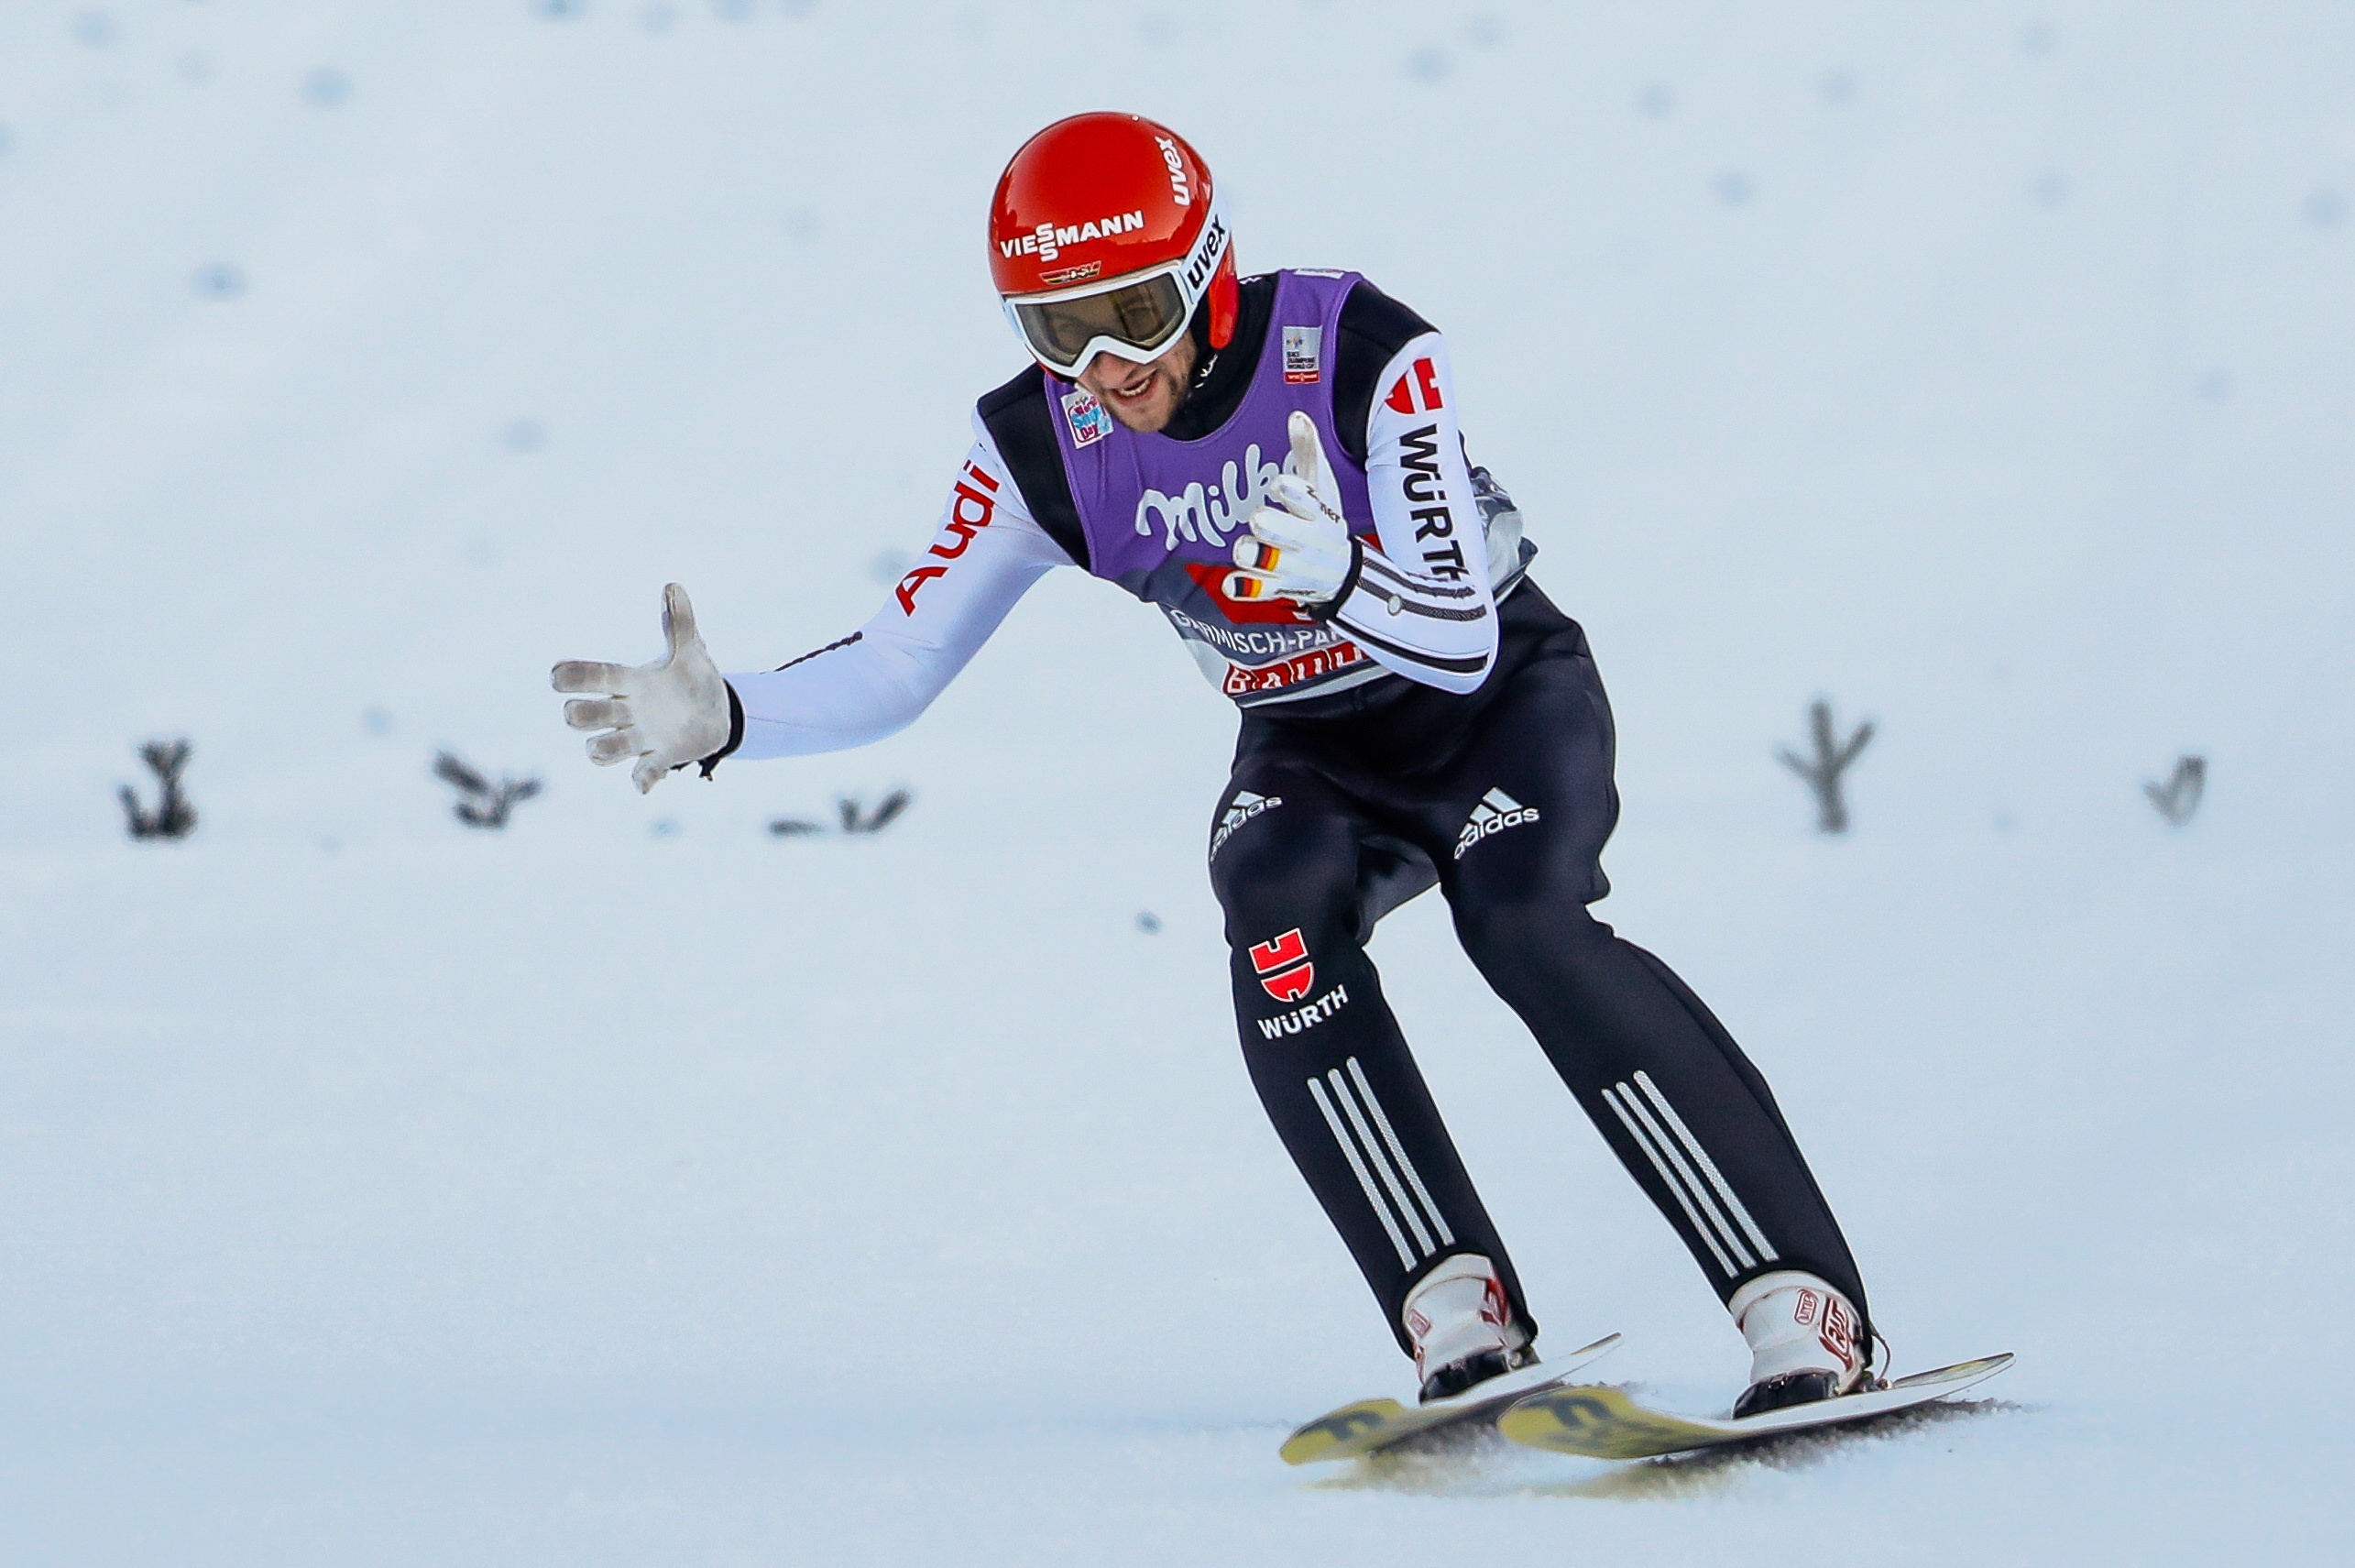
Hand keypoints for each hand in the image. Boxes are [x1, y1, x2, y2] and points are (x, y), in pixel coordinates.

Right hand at [551, 583, 731, 792]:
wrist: (719, 711)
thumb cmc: (695, 677)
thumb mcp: (692, 649)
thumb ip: (681, 622)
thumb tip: (673, 586)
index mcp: (630, 682)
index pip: (592, 677)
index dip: (572, 677)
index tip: (556, 676)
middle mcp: (627, 712)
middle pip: (583, 717)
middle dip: (579, 714)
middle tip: (584, 709)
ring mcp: (641, 737)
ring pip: (602, 750)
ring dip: (602, 749)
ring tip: (614, 743)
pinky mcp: (662, 758)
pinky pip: (643, 774)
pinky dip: (641, 779)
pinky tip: (642, 783)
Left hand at [1224, 410, 1358, 606]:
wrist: (1342, 572)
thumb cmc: (1323, 520)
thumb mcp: (1321, 486)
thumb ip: (1307, 451)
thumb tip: (1297, 416)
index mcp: (1318, 513)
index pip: (1308, 501)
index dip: (1293, 493)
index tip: (1278, 483)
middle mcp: (1306, 541)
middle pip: (1286, 534)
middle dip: (1272, 527)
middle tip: (1258, 519)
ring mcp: (1292, 566)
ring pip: (1270, 563)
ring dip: (1255, 556)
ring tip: (1243, 549)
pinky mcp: (1278, 587)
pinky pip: (1261, 591)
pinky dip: (1247, 588)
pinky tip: (1232, 583)